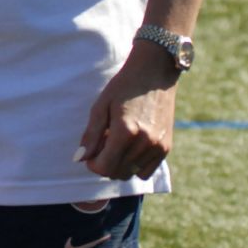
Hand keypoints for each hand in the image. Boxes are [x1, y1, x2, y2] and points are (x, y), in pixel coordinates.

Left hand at [77, 42, 179, 180]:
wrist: (154, 74)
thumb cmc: (123, 87)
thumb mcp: (101, 106)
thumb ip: (91, 135)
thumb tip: (80, 159)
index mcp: (126, 132)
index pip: (105, 167)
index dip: (93, 165)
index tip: (90, 154)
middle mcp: (145, 143)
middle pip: (117, 173)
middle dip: (105, 164)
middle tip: (102, 144)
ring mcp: (158, 146)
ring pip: (132, 173)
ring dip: (119, 164)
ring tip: (116, 143)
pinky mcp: (167, 147)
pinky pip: (147, 171)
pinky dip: (135, 165)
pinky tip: (130, 148)